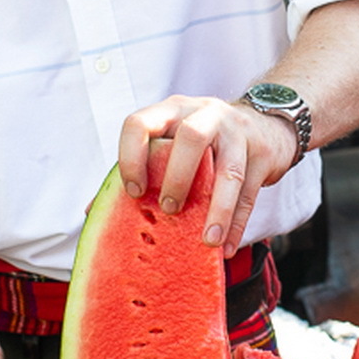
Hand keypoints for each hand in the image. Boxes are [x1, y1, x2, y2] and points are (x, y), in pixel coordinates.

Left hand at [117, 94, 299, 256]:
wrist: (266, 124)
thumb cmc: (203, 143)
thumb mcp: (172, 142)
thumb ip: (140, 170)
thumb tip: (93, 212)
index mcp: (171, 110)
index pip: (140, 123)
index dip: (131, 158)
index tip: (135, 193)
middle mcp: (204, 113)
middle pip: (191, 137)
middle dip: (178, 178)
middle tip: (170, 210)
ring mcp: (237, 132)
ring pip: (228, 170)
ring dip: (218, 209)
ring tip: (208, 242)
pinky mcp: (262, 153)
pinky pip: (249, 192)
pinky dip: (237, 223)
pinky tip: (227, 247)